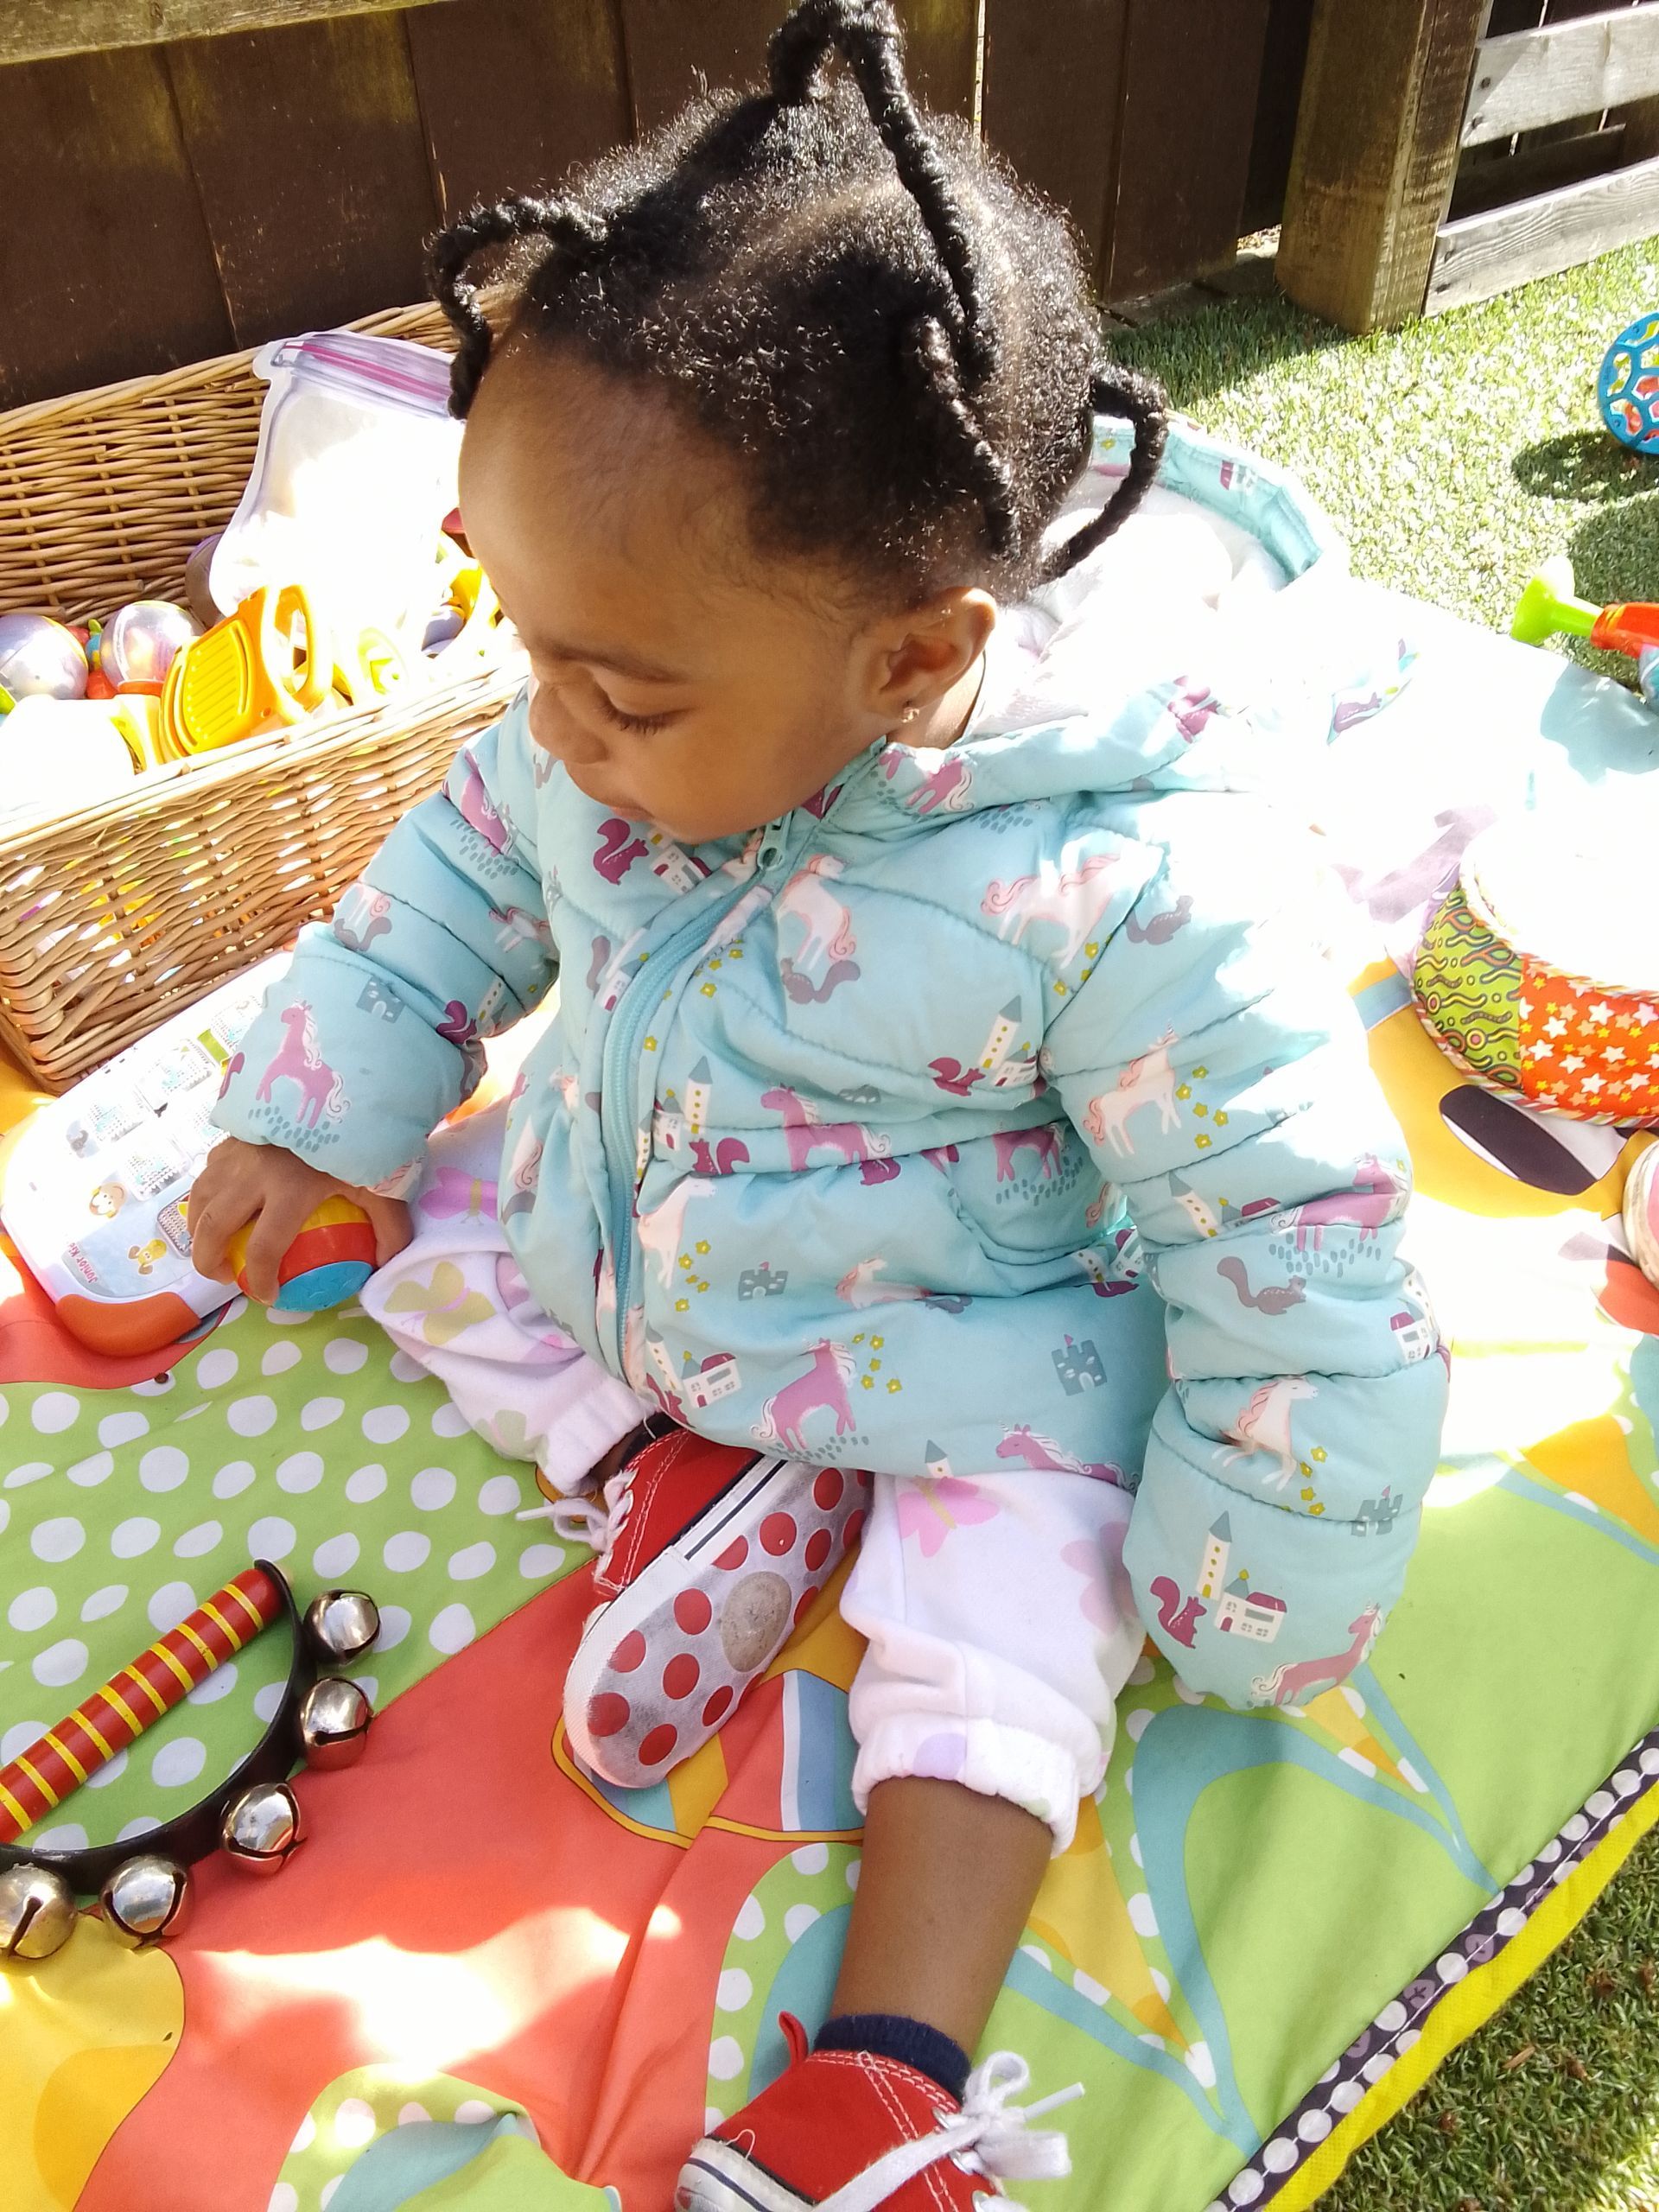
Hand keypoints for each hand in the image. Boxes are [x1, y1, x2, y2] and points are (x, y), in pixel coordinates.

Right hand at [187, 1137, 411, 1305]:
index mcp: (288, 1190)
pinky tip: (218, 1205)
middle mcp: (252, 1174)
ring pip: (200, 1200)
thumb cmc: (359, 1132)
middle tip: (224, 1277)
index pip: (264, 1249)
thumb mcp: (382, 1180)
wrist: (333, 1077)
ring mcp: (234, 1153)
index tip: (266, 1296)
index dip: (259, 1280)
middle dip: (209, 1261)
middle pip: (214, 1228)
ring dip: (198, 1230)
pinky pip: (207, 1174)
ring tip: (212, 1247)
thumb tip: (386, 1265)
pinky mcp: (229, 1135)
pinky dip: (205, 1197)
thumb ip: (390, 1226)